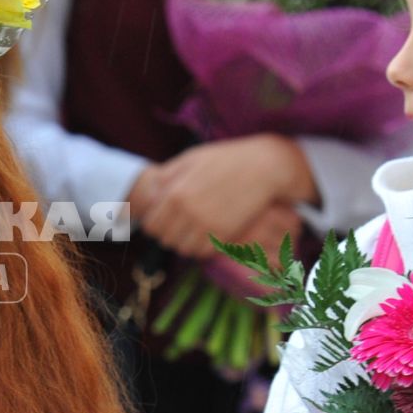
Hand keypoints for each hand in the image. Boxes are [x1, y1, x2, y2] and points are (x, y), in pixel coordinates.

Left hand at [139, 135, 314, 259]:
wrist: (265, 166)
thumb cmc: (226, 159)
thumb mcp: (190, 159)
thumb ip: (165, 177)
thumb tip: (148, 196)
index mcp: (175, 192)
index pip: (150, 224)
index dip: (154, 223)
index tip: (163, 219)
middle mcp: (188, 211)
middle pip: (164, 239)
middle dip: (168, 234)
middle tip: (178, 226)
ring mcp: (208, 224)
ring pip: (183, 249)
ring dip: (184, 242)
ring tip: (192, 231)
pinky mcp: (226, 234)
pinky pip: (203, 252)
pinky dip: (201, 247)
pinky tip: (207, 235)